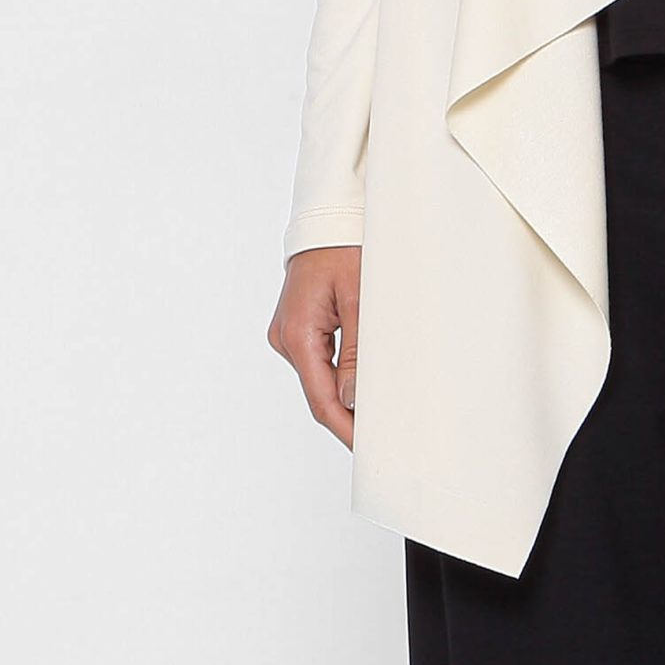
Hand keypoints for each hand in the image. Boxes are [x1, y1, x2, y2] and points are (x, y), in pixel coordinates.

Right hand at [267, 246, 361, 449]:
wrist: (329, 217)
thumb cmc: (345, 247)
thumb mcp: (360, 299)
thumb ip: (356, 352)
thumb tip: (350, 400)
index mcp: (298, 334)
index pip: (321, 399)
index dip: (345, 428)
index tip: (366, 448)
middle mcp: (286, 338)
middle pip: (318, 391)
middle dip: (347, 415)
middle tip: (378, 436)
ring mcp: (289, 332)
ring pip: (319, 377)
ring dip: (344, 394)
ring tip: (375, 413)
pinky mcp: (298, 325)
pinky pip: (319, 359)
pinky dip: (339, 373)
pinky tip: (360, 383)